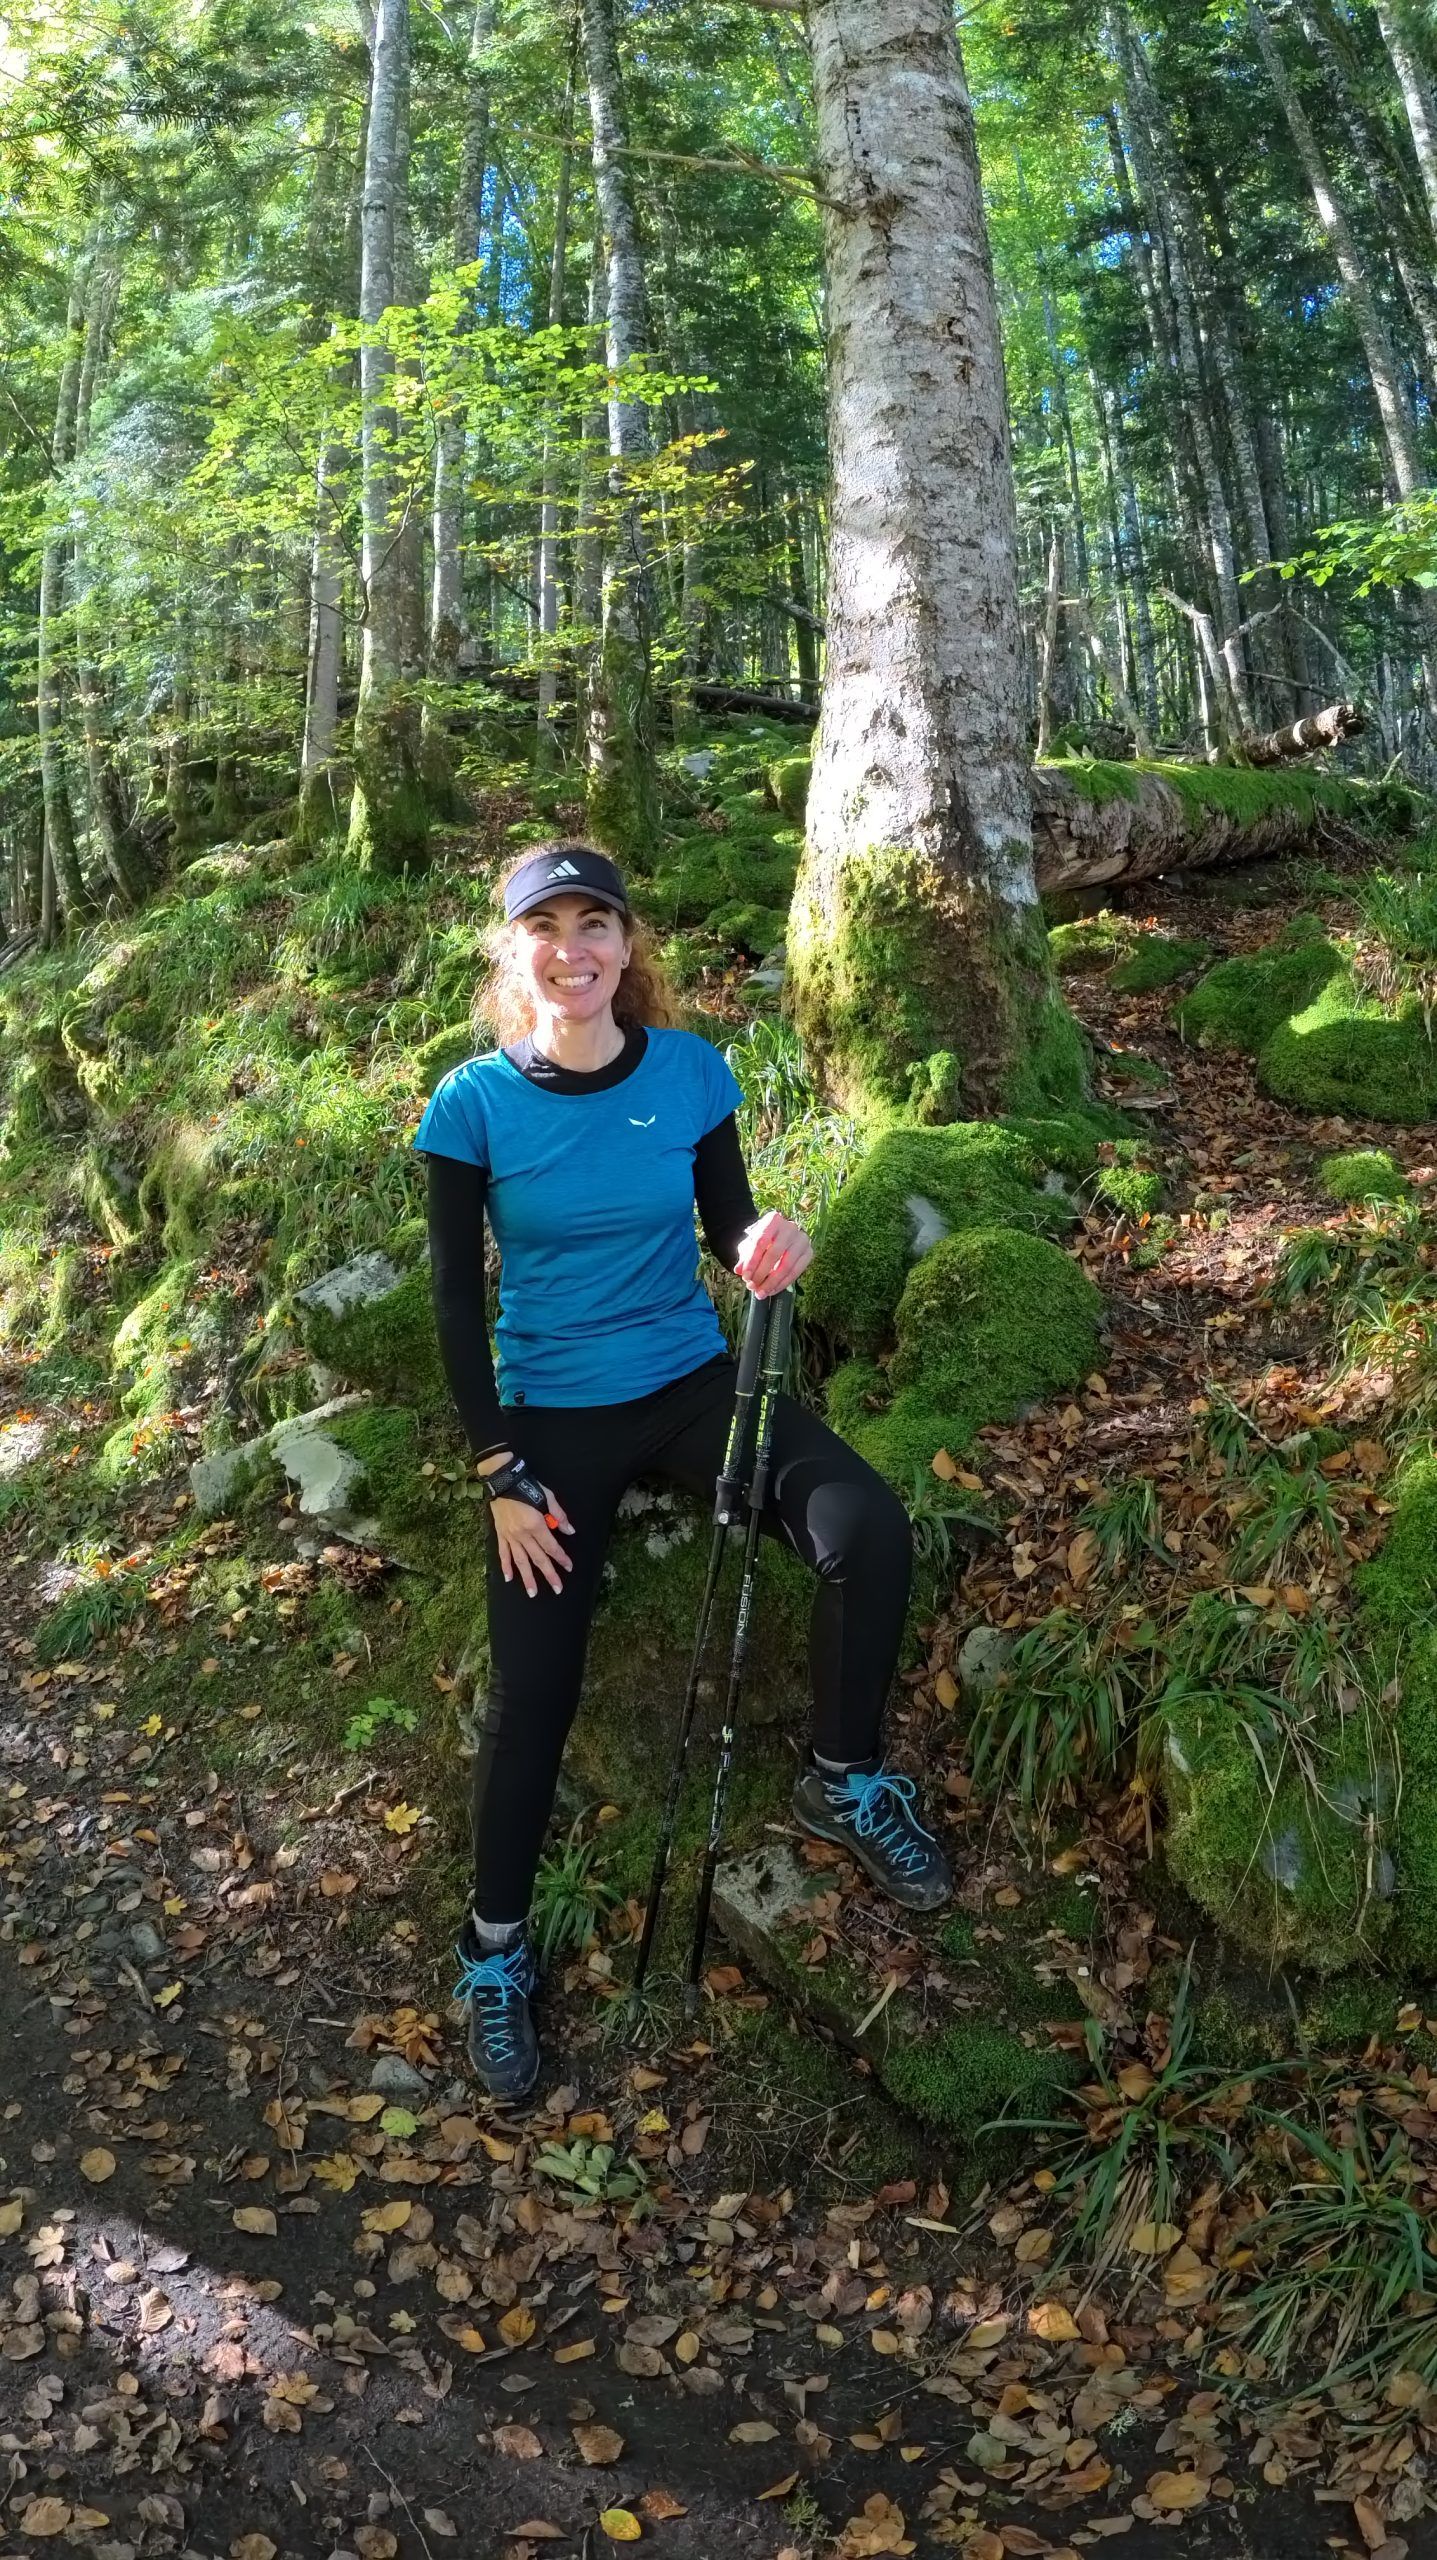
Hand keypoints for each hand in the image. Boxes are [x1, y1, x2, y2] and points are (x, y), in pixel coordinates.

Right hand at [491, 1484, 574, 1598]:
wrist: (503, 1480)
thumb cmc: (528, 1486)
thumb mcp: (548, 1497)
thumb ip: (559, 1515)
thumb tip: (569, 1531)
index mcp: (536, 1524)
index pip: (551, 1547)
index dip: (561, 1558)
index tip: (569, 1567)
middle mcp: (523, 1534)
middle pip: (538, 1558)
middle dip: (549, 1574)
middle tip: (557, 1589)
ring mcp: (510, 1536)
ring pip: (520, 1561)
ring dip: (527, 1578)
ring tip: (533, 1592)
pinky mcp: (501, 1534)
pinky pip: (504, 1553)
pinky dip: (506, 1566)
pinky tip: (509, 1578)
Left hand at [734, 1208, 812, 1298]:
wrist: (778, 1236)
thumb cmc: (762, 1242)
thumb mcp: (750, 1245)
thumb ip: (744, 1257)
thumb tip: (739, 1270)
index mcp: (773, 1219)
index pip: (761, 1241)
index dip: (752, 1261)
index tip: (745, 1276)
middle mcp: (790, 1227)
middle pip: (774, 1254)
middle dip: (761, 1273)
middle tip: (752, 1286)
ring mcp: (802, 1240)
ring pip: (787, 1265)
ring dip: (772, 1282)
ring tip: (761, 1293)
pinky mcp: (809, 1252)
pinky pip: (796, 1272)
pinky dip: (782, 1284)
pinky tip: (772, 1291)